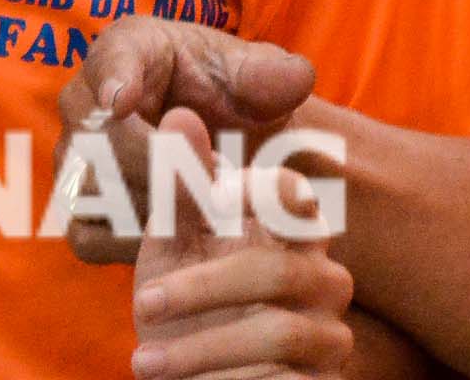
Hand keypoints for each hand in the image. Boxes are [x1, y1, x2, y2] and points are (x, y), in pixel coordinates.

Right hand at [55, 19, 316, 264]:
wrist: (231, 142)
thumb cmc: (239, 93)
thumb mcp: (265, 79)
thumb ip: (280, 76)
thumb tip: (295, 79)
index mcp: (129, 48)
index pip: (110, 58)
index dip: (113, 78)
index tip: (122, 100)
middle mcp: (85, 103)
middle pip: (102, 138)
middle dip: (162, 162)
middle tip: (217, 177)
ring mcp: (72, 160)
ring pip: (95, 191)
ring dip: (155, 204)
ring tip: (213, 206)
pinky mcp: (77, 213)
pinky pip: (92, 236)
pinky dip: (135, 241)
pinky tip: (184, 233)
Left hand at [131, 107, 355, 378]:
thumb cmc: (189, 302)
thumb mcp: (174, 247)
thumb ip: (180, 188)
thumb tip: (178, 114)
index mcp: (292, 232)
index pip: (293, 195)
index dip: (251, 193)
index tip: (200, 205)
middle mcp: (323, 279)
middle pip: (280, 269)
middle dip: (205, 287)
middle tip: (142, 304)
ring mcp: (327, 335)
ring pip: (280, 333)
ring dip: (203, 348)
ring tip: (143, 364)